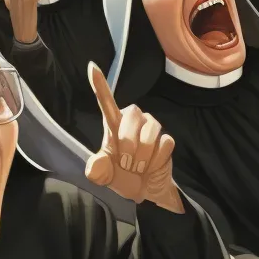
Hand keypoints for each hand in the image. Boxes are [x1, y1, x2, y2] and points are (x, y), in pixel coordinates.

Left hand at [86, 64, 182, 212]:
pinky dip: (155, 161)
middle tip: (126, 164)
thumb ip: (97, 171)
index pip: (106, 102)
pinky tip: (152, 166)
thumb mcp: (105, 176)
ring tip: (138, 167)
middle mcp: (133, 121)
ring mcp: (151, 128)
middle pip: (132, 115)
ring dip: (143, 156)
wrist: (145, 191)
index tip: (92, 67)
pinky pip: (163, 145)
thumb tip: (94, 169)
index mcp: (113, 125)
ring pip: (150, 132)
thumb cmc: (121, 177)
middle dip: (128, 143)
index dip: (100, 85)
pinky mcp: (167, 140)